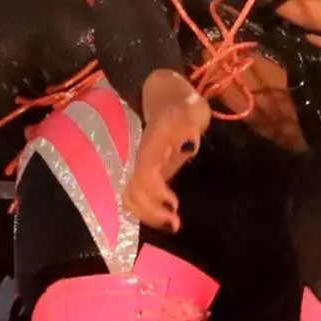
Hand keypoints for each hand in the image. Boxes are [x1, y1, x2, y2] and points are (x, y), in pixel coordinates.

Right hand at [125, 71, 210, 233]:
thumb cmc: (182, 103)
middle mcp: (142, 159)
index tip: (175, 205)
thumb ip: (187, 122)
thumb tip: (189, 144)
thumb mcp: (189, 107)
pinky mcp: (147, 174)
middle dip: (151, 212)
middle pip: (134, 191)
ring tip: (171, 224)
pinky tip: (166, 216)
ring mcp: (143, 167)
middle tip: (176, 224)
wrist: (166, 96)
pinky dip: (148, 211)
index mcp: (151, 145)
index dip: (155, 193)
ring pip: (131, 196)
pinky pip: (137, 196)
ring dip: (148, 215)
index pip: (145, 173)